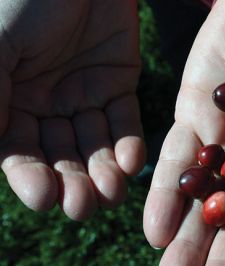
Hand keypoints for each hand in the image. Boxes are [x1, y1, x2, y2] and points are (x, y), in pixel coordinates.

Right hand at [0, 0, 144, 219]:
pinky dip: (128, 142)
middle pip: (61, 155)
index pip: (19, 152)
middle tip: (83, 207)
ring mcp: (85, 94)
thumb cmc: (22, 0)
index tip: (45, 198)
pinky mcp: (119, 83)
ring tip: (112, 194)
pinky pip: (124, 119)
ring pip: (95, 144)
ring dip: (103, 172)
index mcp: (11, 100)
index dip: (31, 177)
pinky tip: (130, 162)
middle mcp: (48, 104)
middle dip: (72, 182)